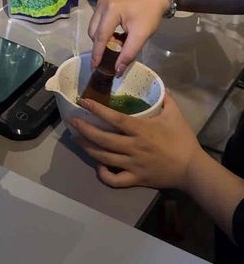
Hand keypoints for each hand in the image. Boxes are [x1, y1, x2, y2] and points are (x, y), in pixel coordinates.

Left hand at [69, 94, 201, 189]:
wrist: (192, 169)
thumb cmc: (182, 140)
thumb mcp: (175, 114)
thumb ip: (165, 98)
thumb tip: (157, 85)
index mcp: (140, 129)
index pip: (114, 118)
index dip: (96, 110)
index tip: (83, 102)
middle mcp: (132, 146)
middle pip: (102, 139)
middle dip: (83, 130)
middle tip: (71, 122)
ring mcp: (132, 164)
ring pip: (104, 157)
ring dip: (87, 148)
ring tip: (77, 139)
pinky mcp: (135, 178)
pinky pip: (115, 179)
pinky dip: (103, 174)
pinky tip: (98, 166)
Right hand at [88, 0, 168, 72]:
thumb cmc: (149, 14)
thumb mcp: (141, 35)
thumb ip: (128, 53)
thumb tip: (117, 71)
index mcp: (111, 10)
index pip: (101, 37)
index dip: (97, 54)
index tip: (94, 68)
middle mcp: (102, 4)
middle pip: (94, 32)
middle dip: (100, 46)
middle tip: (110, 56)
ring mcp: (101, 2)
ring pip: (93, 27)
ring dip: (101, 39)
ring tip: (116, 44)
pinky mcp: (103, 2)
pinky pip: (97, 21)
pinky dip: (103, 31)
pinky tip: (115, 35)